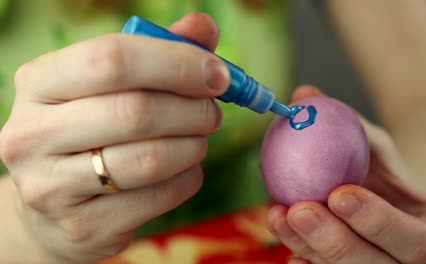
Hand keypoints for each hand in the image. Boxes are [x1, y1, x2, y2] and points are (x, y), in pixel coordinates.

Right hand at [0, 13, 227, 262]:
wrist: (56, 204)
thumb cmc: (93, 130)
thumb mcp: (110, 84)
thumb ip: (157, 50)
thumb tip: (203, 27)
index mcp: (39, 82)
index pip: (113, 59)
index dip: (177, 63)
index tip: (218, 75)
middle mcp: (32, 133)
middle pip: (136, 112)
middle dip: (193, 110)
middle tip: (213, 112)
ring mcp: (51, 186)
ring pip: (150, 159)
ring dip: (194, 146)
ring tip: (200, 140)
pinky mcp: (82, 226)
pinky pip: (158, 198)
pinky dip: (187, 179)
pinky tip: (185, 169)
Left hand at [266, 86, 425, 263]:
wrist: (381, 202)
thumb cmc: (383, 173)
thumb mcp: (375, 145)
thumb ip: (347, 125)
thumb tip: (304, 95)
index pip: (416, 240)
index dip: (377, 222)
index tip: (340, 193)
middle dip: (335, 240)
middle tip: (300, 209)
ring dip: (307, 245)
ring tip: (278, 215)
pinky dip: (303, 260)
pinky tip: (284, 239)